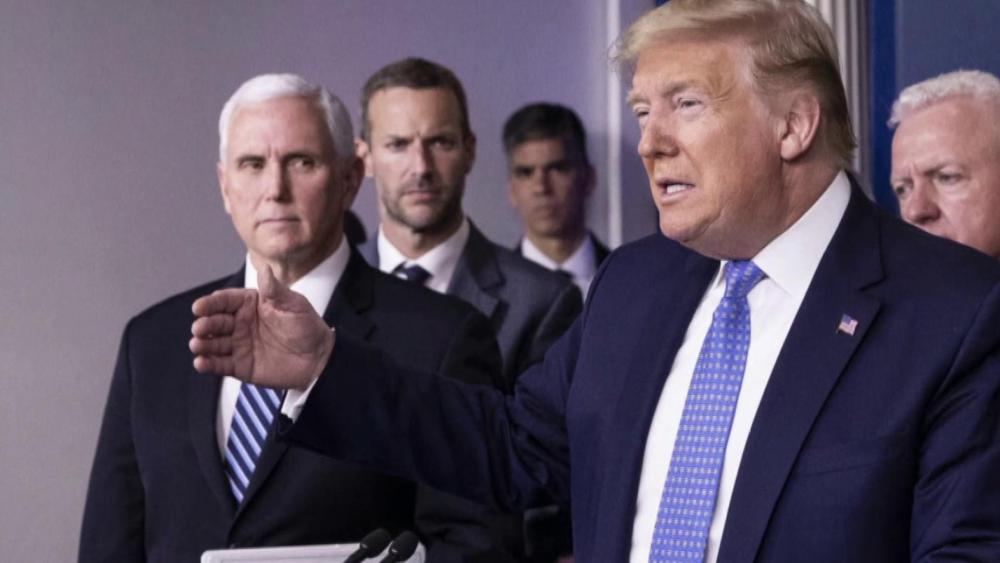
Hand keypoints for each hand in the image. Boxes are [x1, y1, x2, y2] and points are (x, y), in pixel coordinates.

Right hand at [189, 264, 333, 389]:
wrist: (318, 359)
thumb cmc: (307, 327)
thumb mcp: (294, 305)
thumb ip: (275, 290)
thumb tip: (264, 267)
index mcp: (251, 304)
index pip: (226, 301)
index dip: (211, 303)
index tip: (199, 307)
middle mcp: (240, 323)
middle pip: (216, 321)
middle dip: (205, 324)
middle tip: (199, 328)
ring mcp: (239, 345)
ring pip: (214, 343)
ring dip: (203, 343)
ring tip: (197, 344)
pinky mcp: (240, 365)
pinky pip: (220, 364)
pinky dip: (208, 364)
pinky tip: (200, 362)